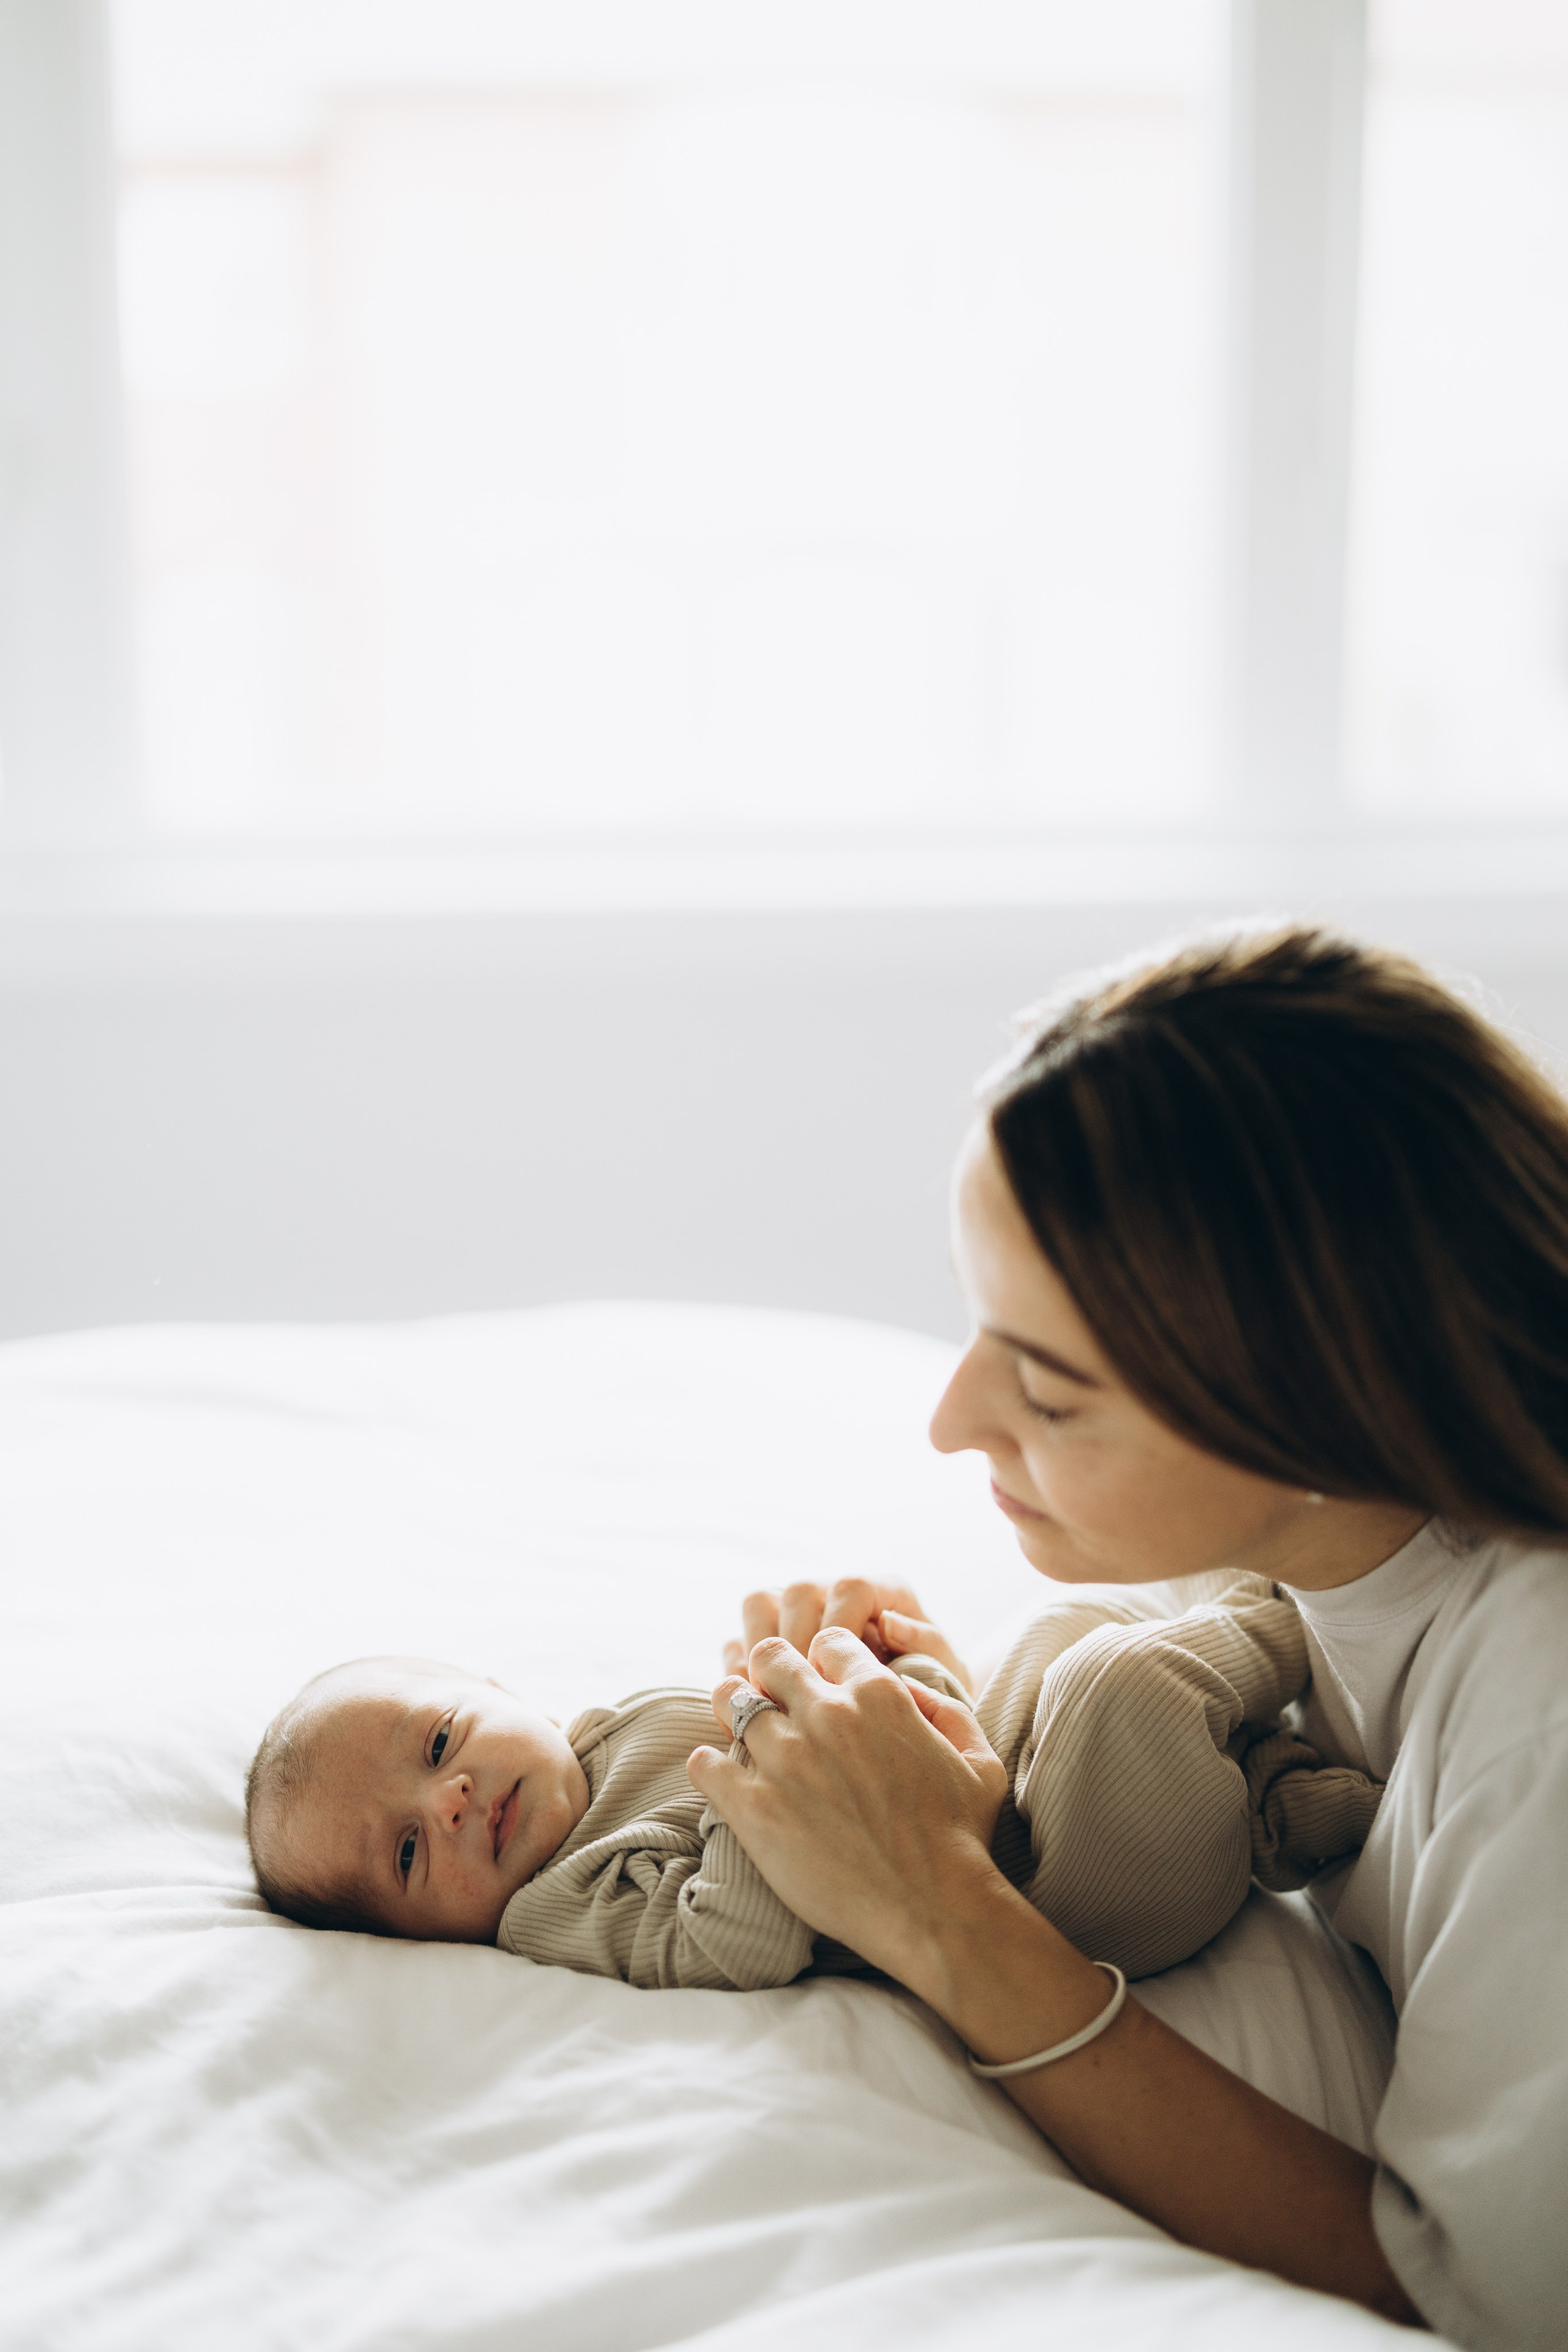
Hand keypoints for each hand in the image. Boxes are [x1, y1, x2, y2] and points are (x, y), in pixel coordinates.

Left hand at [689, 1628, 1006, 1982]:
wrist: (933, 1913)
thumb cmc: (961, 1840)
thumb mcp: (978, 1760)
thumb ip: (945, 1707)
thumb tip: (906, 1686)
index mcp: (878, 1695)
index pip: (828, 1643)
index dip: (824, 1661)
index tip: (820, 1685)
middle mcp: (826, 1716)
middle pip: (770, 1657)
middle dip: (770, 1673)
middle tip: (771, 1699)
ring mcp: (785, 1760)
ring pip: (730, 1701)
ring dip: (734, 1712)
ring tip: (741, 1733)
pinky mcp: (753, 1808)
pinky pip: (705, 1763)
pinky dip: (710, 1766)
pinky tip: (724, 1778)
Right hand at [721, 1578, 972, 1693]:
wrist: (913, 1722)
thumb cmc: (931, 1691)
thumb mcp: (944, 1672)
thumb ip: (925, 1644)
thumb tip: (891, 1624)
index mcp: (881, 1590)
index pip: (850, 1588)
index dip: (839, 1630)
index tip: (839, 1678)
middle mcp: (834, 1591)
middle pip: (797, 1592)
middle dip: (795, 1645)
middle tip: (801, 1696)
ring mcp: (797, 1612)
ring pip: (759, 1605)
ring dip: (761, 1652)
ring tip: (775, 1700)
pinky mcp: (768, 1639)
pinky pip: (738, 1639)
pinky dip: (739, 1670)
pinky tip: (758, 1707)